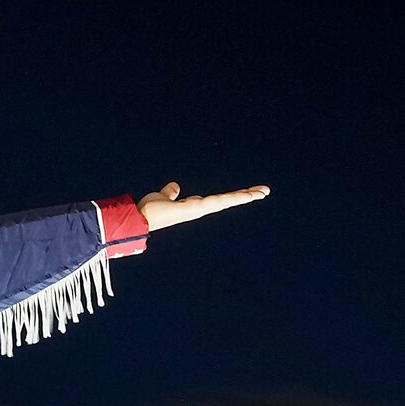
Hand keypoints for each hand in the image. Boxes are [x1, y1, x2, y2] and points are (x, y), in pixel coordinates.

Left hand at [138, 180, 269, 232]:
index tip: (248, 192)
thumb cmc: (149, 210)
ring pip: (227, 201)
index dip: (233, 196)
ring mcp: (200, 210)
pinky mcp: (197, 209)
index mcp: (195, 206)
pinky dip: (233, 198)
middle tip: (265, 191)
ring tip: (262, 191)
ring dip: (245, 196)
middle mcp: (200, 209)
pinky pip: (218, 202)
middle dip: (246, 196)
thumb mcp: (163, 197)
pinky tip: (247, 195)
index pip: (218, 200)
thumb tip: (174, 187)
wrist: (140, 218)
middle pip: (227, 201)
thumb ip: (170, 193)